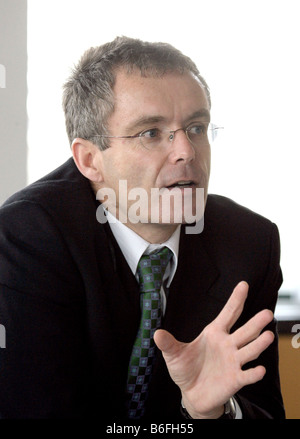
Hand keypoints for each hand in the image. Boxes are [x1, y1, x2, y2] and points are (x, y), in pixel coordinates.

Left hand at [154, 281, 273, 418]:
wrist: (192, 394)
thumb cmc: (186, 370)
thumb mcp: (174, 355)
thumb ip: (168, 344)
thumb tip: (156, 334)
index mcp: (214, 333)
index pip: (228, 313)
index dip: (236, 299)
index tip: (243, 285)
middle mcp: (228, 344)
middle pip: (245, 331)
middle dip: (256, 322)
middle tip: (267, 313)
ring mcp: (233, 361)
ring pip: (250, 350)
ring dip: (259, 344)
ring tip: (268, 335)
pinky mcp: (235, 379)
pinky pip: (247, 375)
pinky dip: (253, 373)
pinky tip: (259, 370)